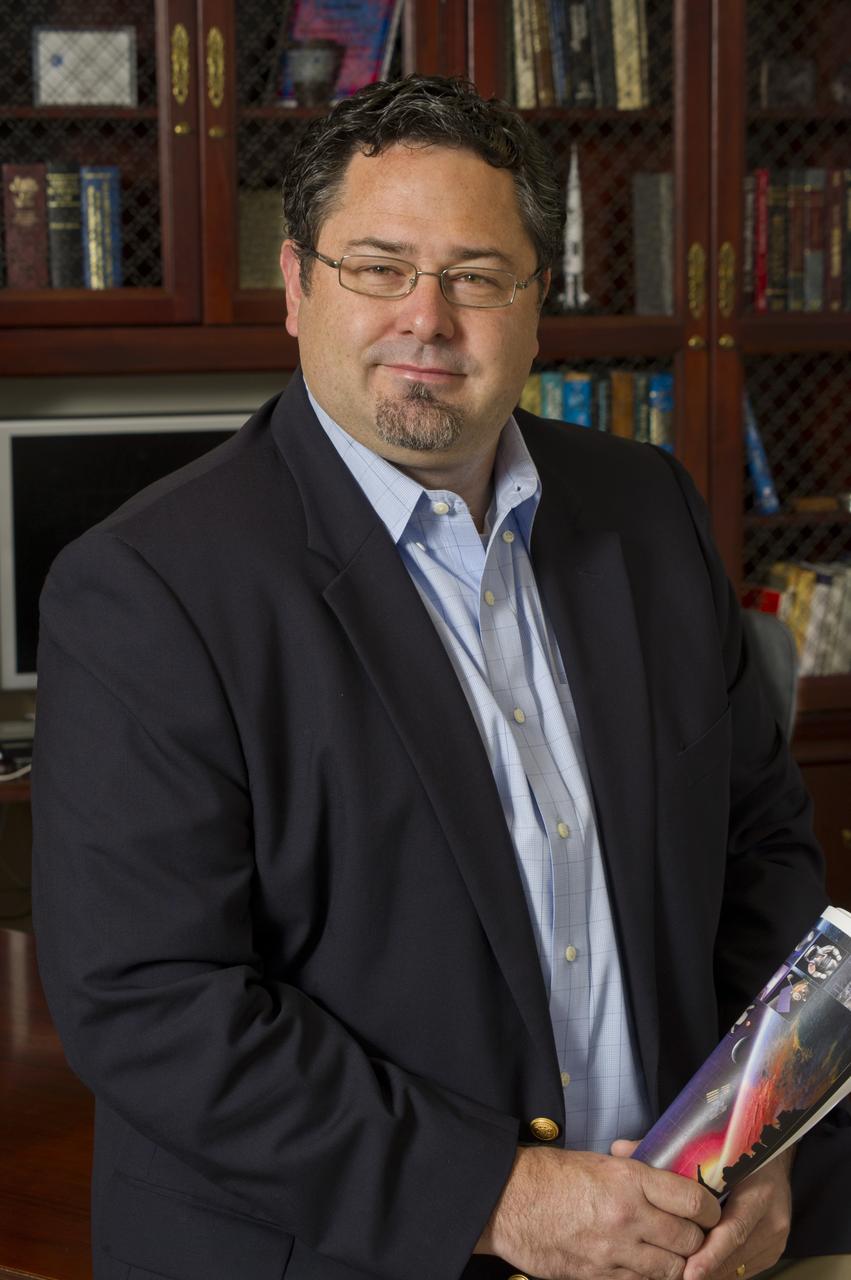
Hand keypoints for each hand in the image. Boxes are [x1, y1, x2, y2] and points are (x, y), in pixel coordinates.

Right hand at [474, 1143, 720, 1279]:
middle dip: (697, 1240)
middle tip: (691, 1234)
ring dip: (676, 1264)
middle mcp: (628, 1217)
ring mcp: (614, 1252)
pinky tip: (642, 1265)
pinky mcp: (599, 1277)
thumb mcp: (599, 1162)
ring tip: (668, 1253)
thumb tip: (667, 1181)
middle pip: (689, 1240)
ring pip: (671, 1270)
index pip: (694, 1201)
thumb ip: (637, 1174)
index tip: (710, 1211)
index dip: (710, 1209)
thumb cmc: (551, 1176)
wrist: (508, 1200)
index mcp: (630, 1180)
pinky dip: (647, 1277)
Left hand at [680, 1148, 793, 1279]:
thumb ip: (702, 1181)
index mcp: (761, 1194)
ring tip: (681, 1273)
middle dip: (705, 1269)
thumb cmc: (739, 1154)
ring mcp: (776, 1241)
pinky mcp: (772, 1252)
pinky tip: (700, 1268)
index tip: (689, 1272)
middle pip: (735, 1256)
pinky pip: (742, 1269)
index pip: (734, 1231)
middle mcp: (773, 1222)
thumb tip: (668, 1201)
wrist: (772, 1157)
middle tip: (676, 1275)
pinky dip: (720, 1271)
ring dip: (711, 1273)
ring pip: (738, 1268)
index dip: (710, 1254)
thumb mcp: (723, 1159)